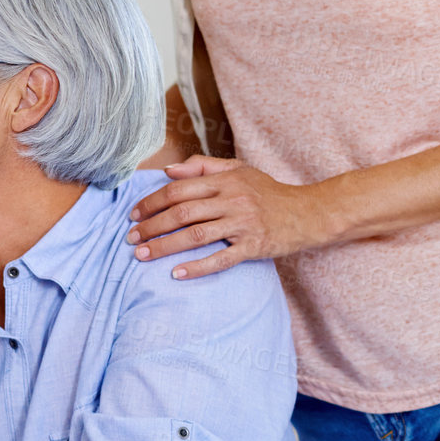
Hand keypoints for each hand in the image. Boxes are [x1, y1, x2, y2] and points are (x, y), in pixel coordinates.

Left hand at [126, 157, 333, 279]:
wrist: (309, 212)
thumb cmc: (268, 192)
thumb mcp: (239, 170)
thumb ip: (203, 166)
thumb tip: (168, 171)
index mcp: (224, 181)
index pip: (178, 190)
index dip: (151, 202)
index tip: (133, 214)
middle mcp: (232, 200)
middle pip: (181, 213)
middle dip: (151, 227)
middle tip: (130, 238)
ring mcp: (243, 224)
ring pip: (195, 236)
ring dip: (164, 247)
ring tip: (142, 255)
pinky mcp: (254, 246)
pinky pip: (221, 259)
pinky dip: (197, 267)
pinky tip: (176, 274)